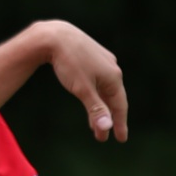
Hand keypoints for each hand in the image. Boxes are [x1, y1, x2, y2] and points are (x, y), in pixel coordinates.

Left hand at [42, 22, 127, 141]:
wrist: (54, 36)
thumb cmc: (68, 63)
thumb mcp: (82, 90)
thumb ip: (96, 109)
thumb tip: (107, 127)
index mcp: (114, 77)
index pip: (120, 106)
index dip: (120, 124)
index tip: (121, 139)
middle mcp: (112, 68)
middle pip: (113, 98)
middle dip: (107, 118)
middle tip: (102, 136)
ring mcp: (103, 60)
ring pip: (105, 89)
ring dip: (100, 106)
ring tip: (92, 122)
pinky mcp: (93, 55)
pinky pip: (99, 79)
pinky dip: (95, 93)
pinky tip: (90, 96)